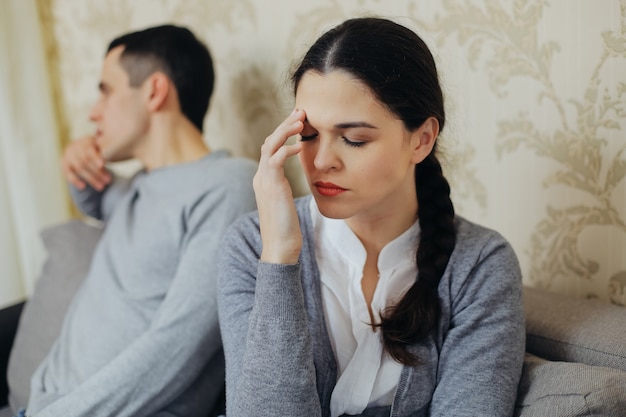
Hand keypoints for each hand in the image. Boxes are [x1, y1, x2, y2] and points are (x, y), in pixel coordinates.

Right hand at [61, 135, 110, 190]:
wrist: (82, 151)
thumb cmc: (100, 151)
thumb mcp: (104, 147)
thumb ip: (109, 149)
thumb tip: (124, 149)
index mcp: (87, 140)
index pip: (89, 149)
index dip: (95, 157)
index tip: (102, 165)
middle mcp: (75, 146)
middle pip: (85, 160)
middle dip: (97, 172)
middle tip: (108, 181)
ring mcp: (68, 155)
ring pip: (79, 168)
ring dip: (91, 179)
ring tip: (102, 187)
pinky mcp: (64, 164)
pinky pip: (68, 173)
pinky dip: (75, 181)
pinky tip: (83, 187)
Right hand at [253, 109, 304, 263]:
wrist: (280, 247)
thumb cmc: (287, 229)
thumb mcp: (286, 204)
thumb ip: (285, 189)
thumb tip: (294, 182)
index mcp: (264, 179)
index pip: (271, 148)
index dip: (284, 132)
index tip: (298, 121)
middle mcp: (260, 177)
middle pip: (269, 141)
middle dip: (285, 124)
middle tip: (301, 111)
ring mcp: (264, 181)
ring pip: (270, 145)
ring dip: (285, 131)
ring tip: (301, 120)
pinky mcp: (271, 187)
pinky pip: (275, 159)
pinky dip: (287, 149)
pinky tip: (300, 145)